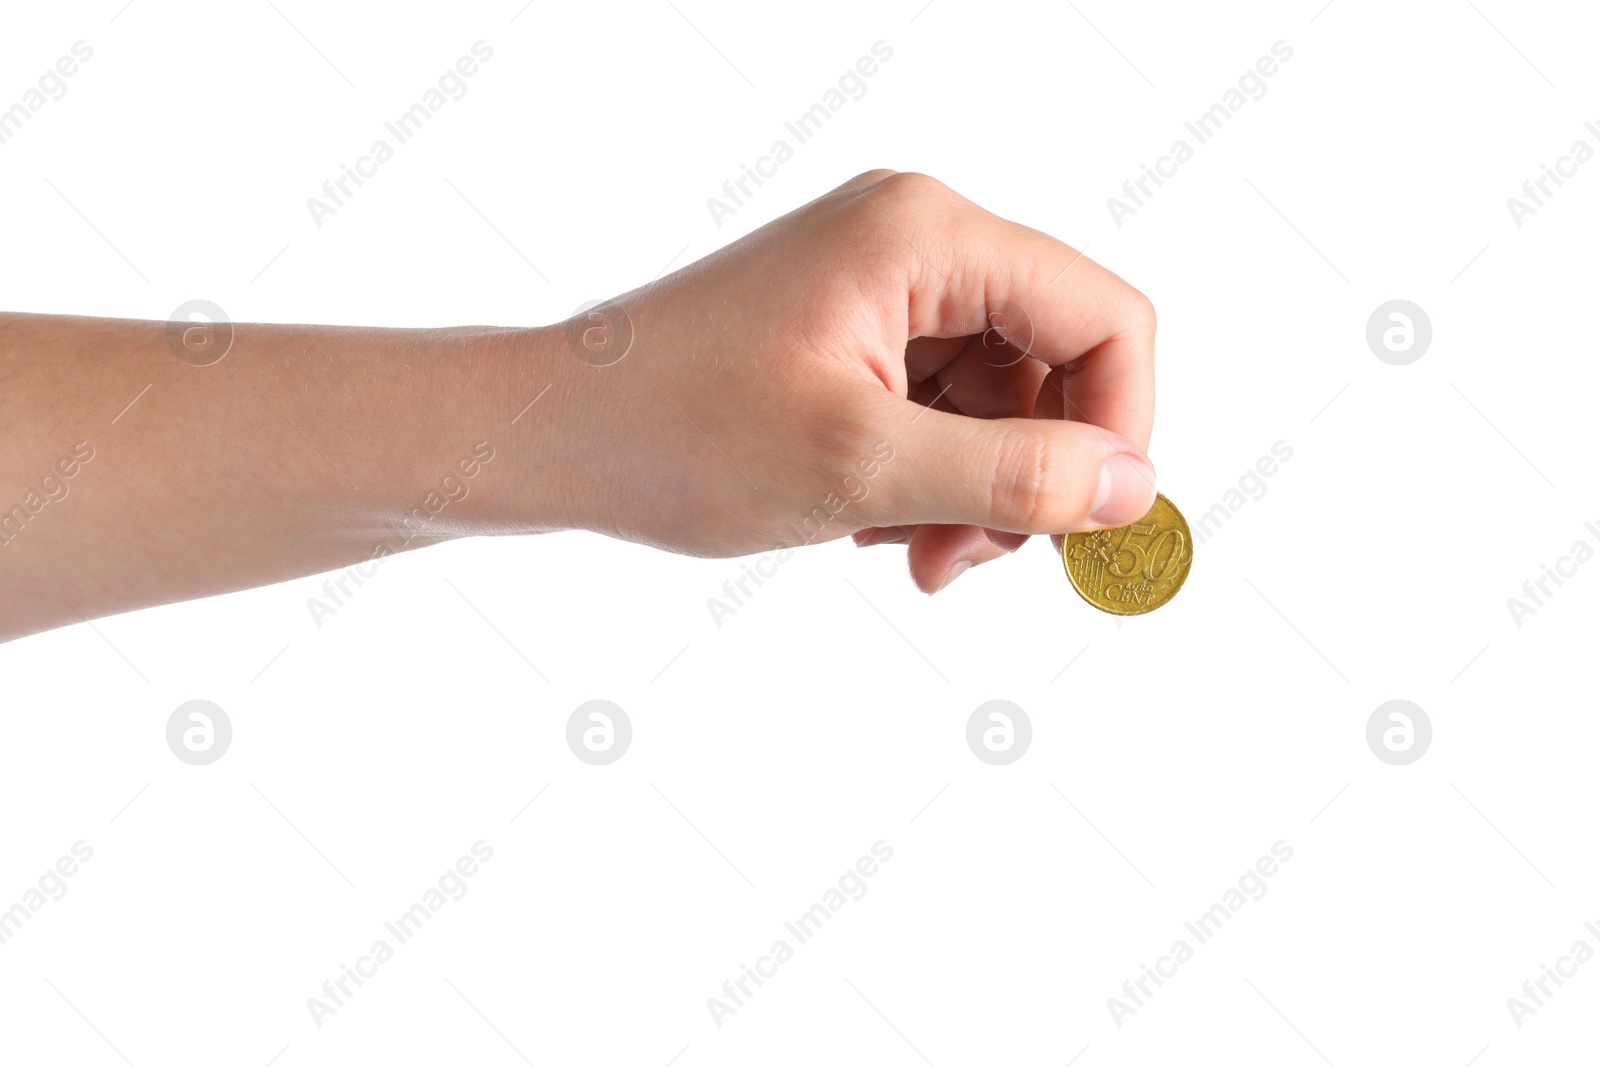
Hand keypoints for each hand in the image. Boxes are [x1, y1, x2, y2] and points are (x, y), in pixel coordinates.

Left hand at [534, 169, 1157, 592]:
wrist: (550, 436)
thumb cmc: (674, 434)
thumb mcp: (860, 468)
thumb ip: (1012, 476)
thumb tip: (1135, 489)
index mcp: (927, 236)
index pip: (1103, 317)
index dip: (1120, 428)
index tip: (1087, 528)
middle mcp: (915, 242)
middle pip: (1055, 362)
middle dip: (1027, 476)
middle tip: (961, 560)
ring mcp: (881, 286)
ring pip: (999, 399)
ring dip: (974, 492)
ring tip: (904, 553)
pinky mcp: (853, 332)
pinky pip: (941, 409)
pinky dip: (927, 479)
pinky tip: (871, 525)